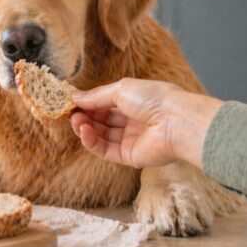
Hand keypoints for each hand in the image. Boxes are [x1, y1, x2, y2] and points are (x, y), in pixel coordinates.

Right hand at [69, 78, 223, 168]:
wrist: (177, 122)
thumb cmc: (154, 99)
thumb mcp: (120, 89)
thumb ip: (96, 96)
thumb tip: (74, 97)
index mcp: (133, 102)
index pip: (104, 104)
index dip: (86, 103)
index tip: (69, 102)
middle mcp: (131, 121)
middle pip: (100, 120)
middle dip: (84, 115)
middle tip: (69, 112)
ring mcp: (130, 139)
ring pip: (100, 135)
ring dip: (85, 128)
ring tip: (75, 121)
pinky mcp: (128, 156)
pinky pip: (104, 150)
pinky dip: (91, 141)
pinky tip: (84, 131)